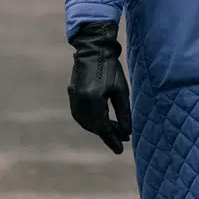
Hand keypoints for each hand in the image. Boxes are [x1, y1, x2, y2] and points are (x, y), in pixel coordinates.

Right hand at [67, 20, 132, 153]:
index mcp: (93, 100)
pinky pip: (80, 115)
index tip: (120, 150)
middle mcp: (80, 102)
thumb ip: (124, 112)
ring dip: (99, 128)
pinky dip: (91, 121)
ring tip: (114, 130)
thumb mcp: (121, 90)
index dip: (112, 140)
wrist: (93, 48)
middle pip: (93, 126)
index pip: (102, 127)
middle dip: (107, 134)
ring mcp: (74, 98)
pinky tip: (101, 120)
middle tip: (122, 138)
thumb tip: (127, 132)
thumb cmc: (110, 67)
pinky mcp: (72, 94)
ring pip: (85, 122)